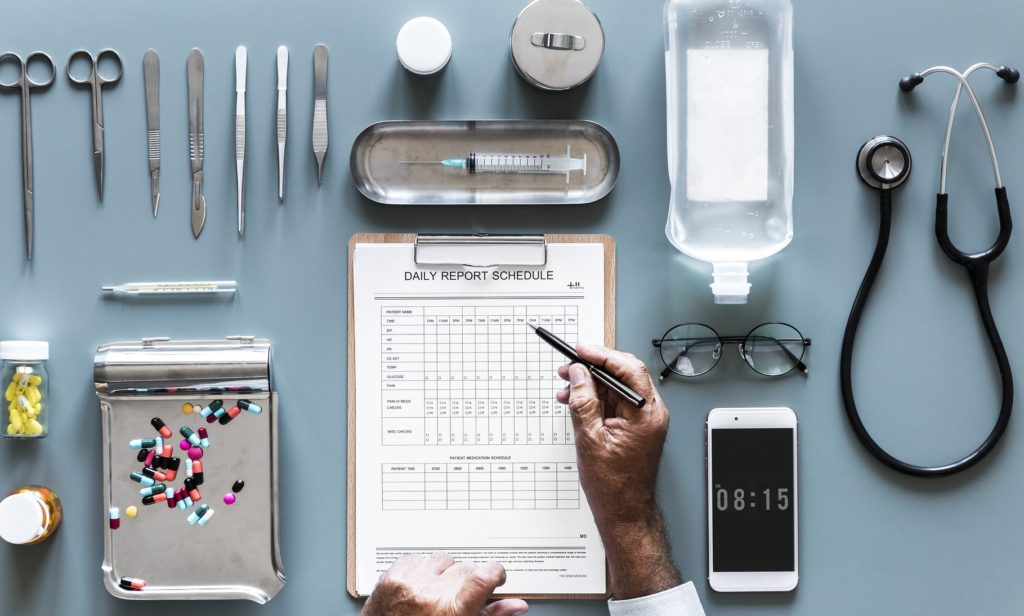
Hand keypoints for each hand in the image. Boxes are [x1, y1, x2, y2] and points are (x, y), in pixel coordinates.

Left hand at [362, 553, 528, 615]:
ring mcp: (408, 583)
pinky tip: (419, 588)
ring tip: (435, 595)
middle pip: (466, 567)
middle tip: (458, 598)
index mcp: (451, 611)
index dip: (495, 573)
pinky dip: (420, 570)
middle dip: (467, 580)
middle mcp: (430, 594)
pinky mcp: (391, 577)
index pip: (485, 574)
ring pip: (442, 559)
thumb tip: (517, 605)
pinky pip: (416, 558)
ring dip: (443, 573)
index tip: (495, 577)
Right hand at [557, 344, 681, 598]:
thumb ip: (583, 401)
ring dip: (591, 385)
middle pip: (624, 375)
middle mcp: (650, 413)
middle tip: (569, 367)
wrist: (623, 512)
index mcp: (646, 414)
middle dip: (593, 369)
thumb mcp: (590, 438)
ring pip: (616, 388)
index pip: (628, 369)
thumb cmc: (613, 485)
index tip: (580, 351)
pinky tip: (577, 403)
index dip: (602, 356)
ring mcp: (644, 420)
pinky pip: (615, 403)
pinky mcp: (635, 427)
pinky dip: (596, 400)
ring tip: (566, 390)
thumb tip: (578, 374)